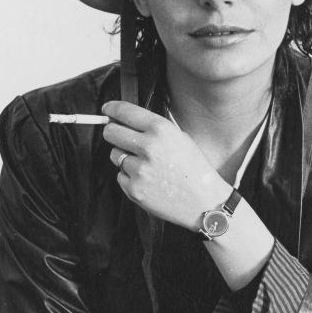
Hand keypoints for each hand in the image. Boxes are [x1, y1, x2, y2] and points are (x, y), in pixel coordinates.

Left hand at [101, 100, 228, 228]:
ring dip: (124, 157)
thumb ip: (154, 128)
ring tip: (146, 165)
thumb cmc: (194, 169)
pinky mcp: (134, 189)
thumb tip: (126, 120)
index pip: (124, 112)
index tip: (107, 110)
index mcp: (161, 129)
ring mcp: (139, 170)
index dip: (112, 109)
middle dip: (113, 132)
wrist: (204, 202)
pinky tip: (149, 180)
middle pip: (111, 132)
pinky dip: (130, 177)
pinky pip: (120, 176)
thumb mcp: (180, 138)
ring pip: (115, 155)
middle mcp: (148, 147)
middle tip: (120, 137)